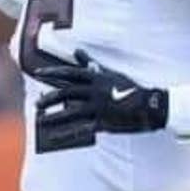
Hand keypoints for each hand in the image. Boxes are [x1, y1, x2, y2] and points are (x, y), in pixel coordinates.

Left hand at [32, 50, 168, 152]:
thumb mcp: (111, 74)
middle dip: (50, 98)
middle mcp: (95, 92)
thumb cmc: (132, 88)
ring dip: (54, 116)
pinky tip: (53, 138)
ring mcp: (99, 108)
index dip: (53, 72)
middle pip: (67, 93)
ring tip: (40, 119)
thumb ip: (91, 65)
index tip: (38, 73)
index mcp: (97, 78)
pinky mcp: (103, 122)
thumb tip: (78, 52)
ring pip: (71, 112)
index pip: (70, 73)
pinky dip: (66, 134)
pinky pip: (81, 129)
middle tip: (37, 103)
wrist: (151, 105)